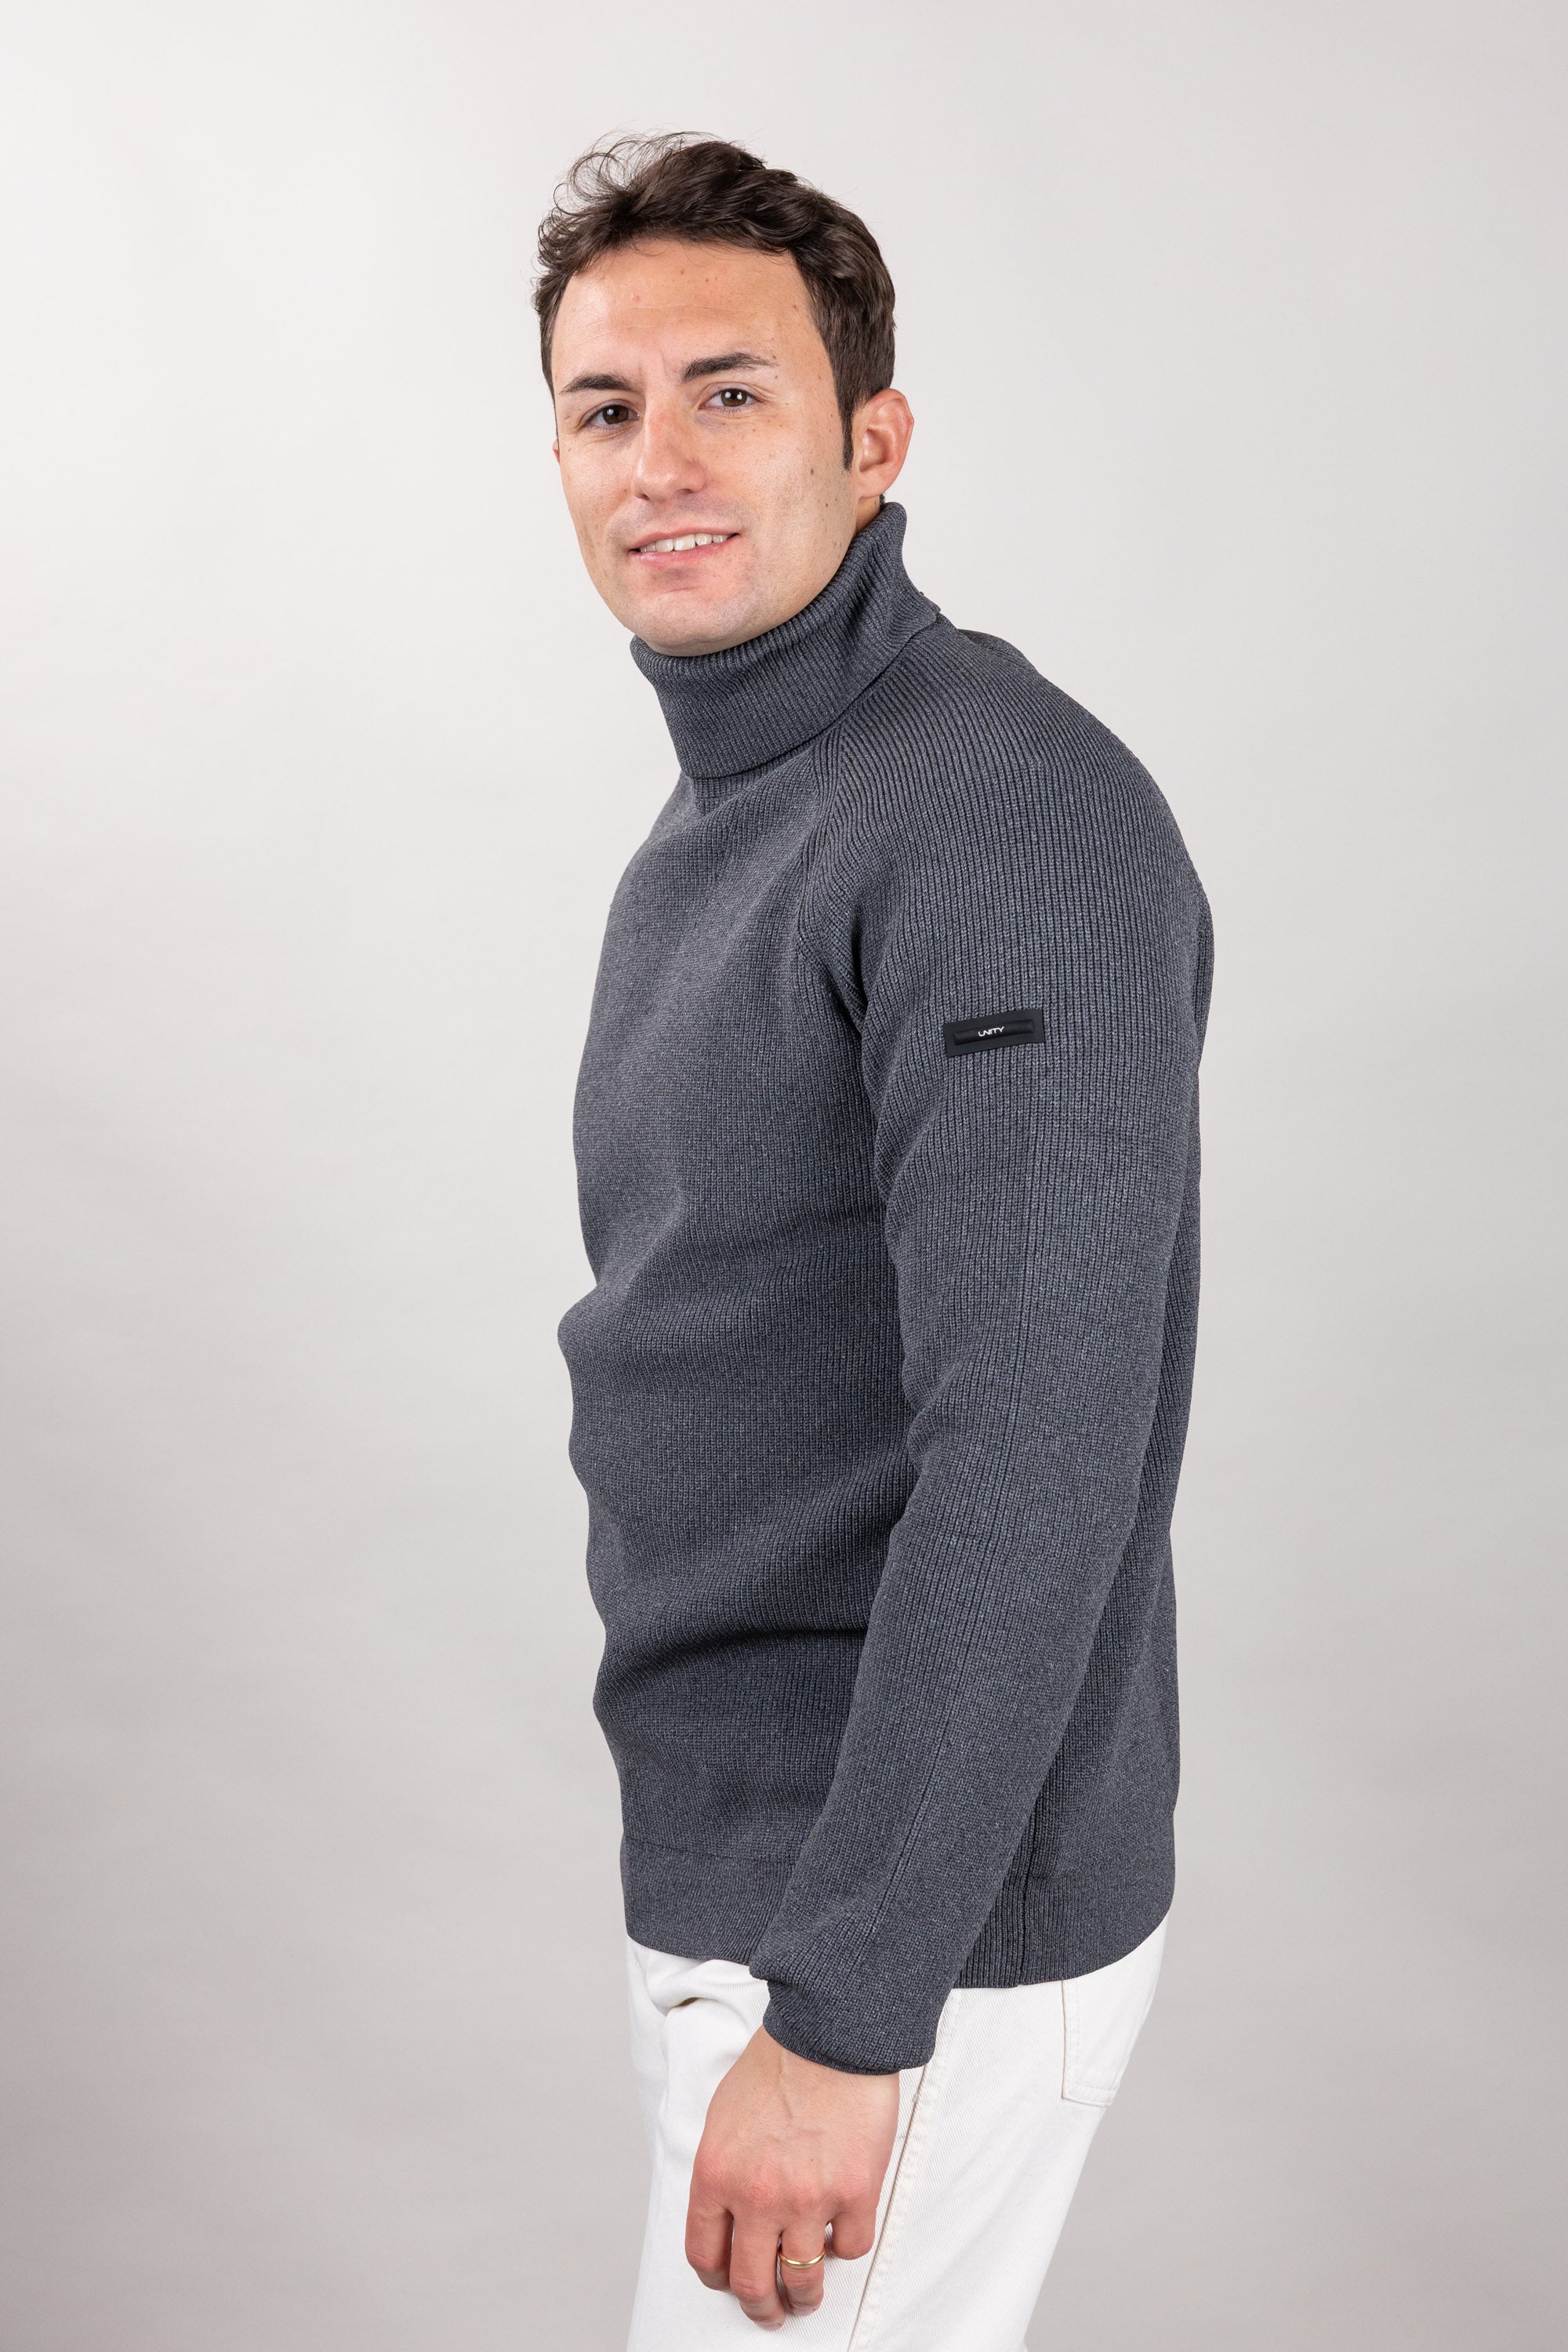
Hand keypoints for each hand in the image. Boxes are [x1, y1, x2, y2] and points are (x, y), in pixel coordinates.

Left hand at [685, 2022, 898, 2328]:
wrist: (829, 2031)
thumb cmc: (779, 2062)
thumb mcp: (723, 2115)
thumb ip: (723, 2169)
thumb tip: (728, 2215)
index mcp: (717, 2174)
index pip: (705, 2255)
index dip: (718, 2279)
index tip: (729, 2281)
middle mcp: (757, 2195)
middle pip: (752, 2284)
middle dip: (761, 2309)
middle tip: (771, 2312)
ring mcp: (808, 2199)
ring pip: (804, 2280)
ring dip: (806, 2296)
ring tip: (809, 2295)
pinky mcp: (855, 2193)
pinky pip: (851, 2248)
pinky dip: (846, 2247)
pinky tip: (842, 2232)